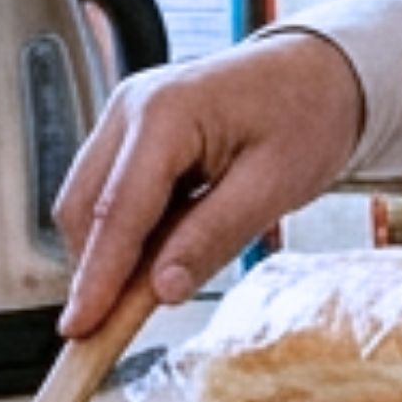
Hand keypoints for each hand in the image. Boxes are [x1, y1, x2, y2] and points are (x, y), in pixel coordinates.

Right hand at [49, 31, 368, 332]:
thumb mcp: (274, 185)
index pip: (118, 212)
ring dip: (110, 251)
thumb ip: (214, 237)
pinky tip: (162, 251)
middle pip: (86, 208)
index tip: (80, 329)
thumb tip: (162, 291)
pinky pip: (110, 191)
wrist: (321, 73)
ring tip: (156, 284)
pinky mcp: (130, 133)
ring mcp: (125, 116)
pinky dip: (126, 231)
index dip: (96, 277)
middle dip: (95, 269)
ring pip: (89, 203)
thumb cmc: (307, 115)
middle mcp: (130, 108)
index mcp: (164, 112)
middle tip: (114, 327)